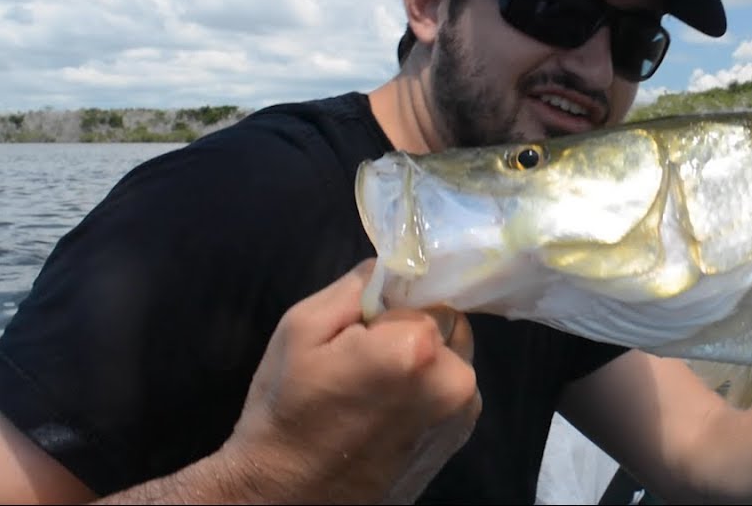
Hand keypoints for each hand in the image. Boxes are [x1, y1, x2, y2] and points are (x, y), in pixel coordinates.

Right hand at [216, 258, 481, 503]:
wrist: (288, 495)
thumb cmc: (287, 410)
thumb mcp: (302, 327)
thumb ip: (357, 283)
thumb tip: (393, 267)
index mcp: (418, 347)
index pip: (423, 292)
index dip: (388, 308)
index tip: (359, 330)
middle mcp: (456, 379)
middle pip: (445, 321)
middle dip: (411, 329)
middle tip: (363, 358)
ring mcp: (464, 412)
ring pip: (452, 355)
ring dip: (423, 360)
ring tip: (373, 389)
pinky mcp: (461, 436)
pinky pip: (452, 388)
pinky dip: (428, 389)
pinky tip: (387, 410)